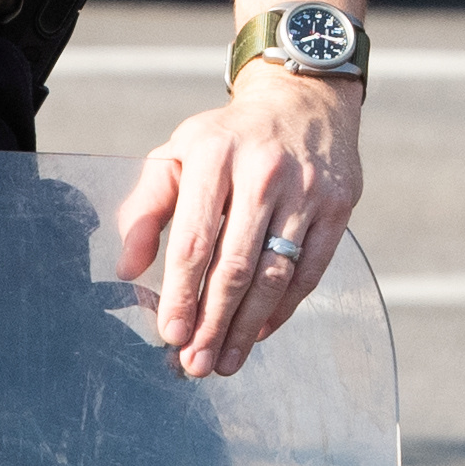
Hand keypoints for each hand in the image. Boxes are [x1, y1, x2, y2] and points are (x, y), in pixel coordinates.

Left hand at [117, 69, 363, 378]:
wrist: (302, 101)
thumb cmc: (227, 140)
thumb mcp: (178, 155)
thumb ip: (146, 209)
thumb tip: (127, 268)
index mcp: (214, 157)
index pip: (195, 240)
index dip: (182, 294)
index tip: (171, 335)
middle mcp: (264, 172)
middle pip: (236, 266)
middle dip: (213, 323)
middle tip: (196, 365)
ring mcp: (306, 191)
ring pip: (275, 275)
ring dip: (247, 327)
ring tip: (226, 362)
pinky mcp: (338, 206)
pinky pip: (310, 271)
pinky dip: (284, 308)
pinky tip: (260, 332)